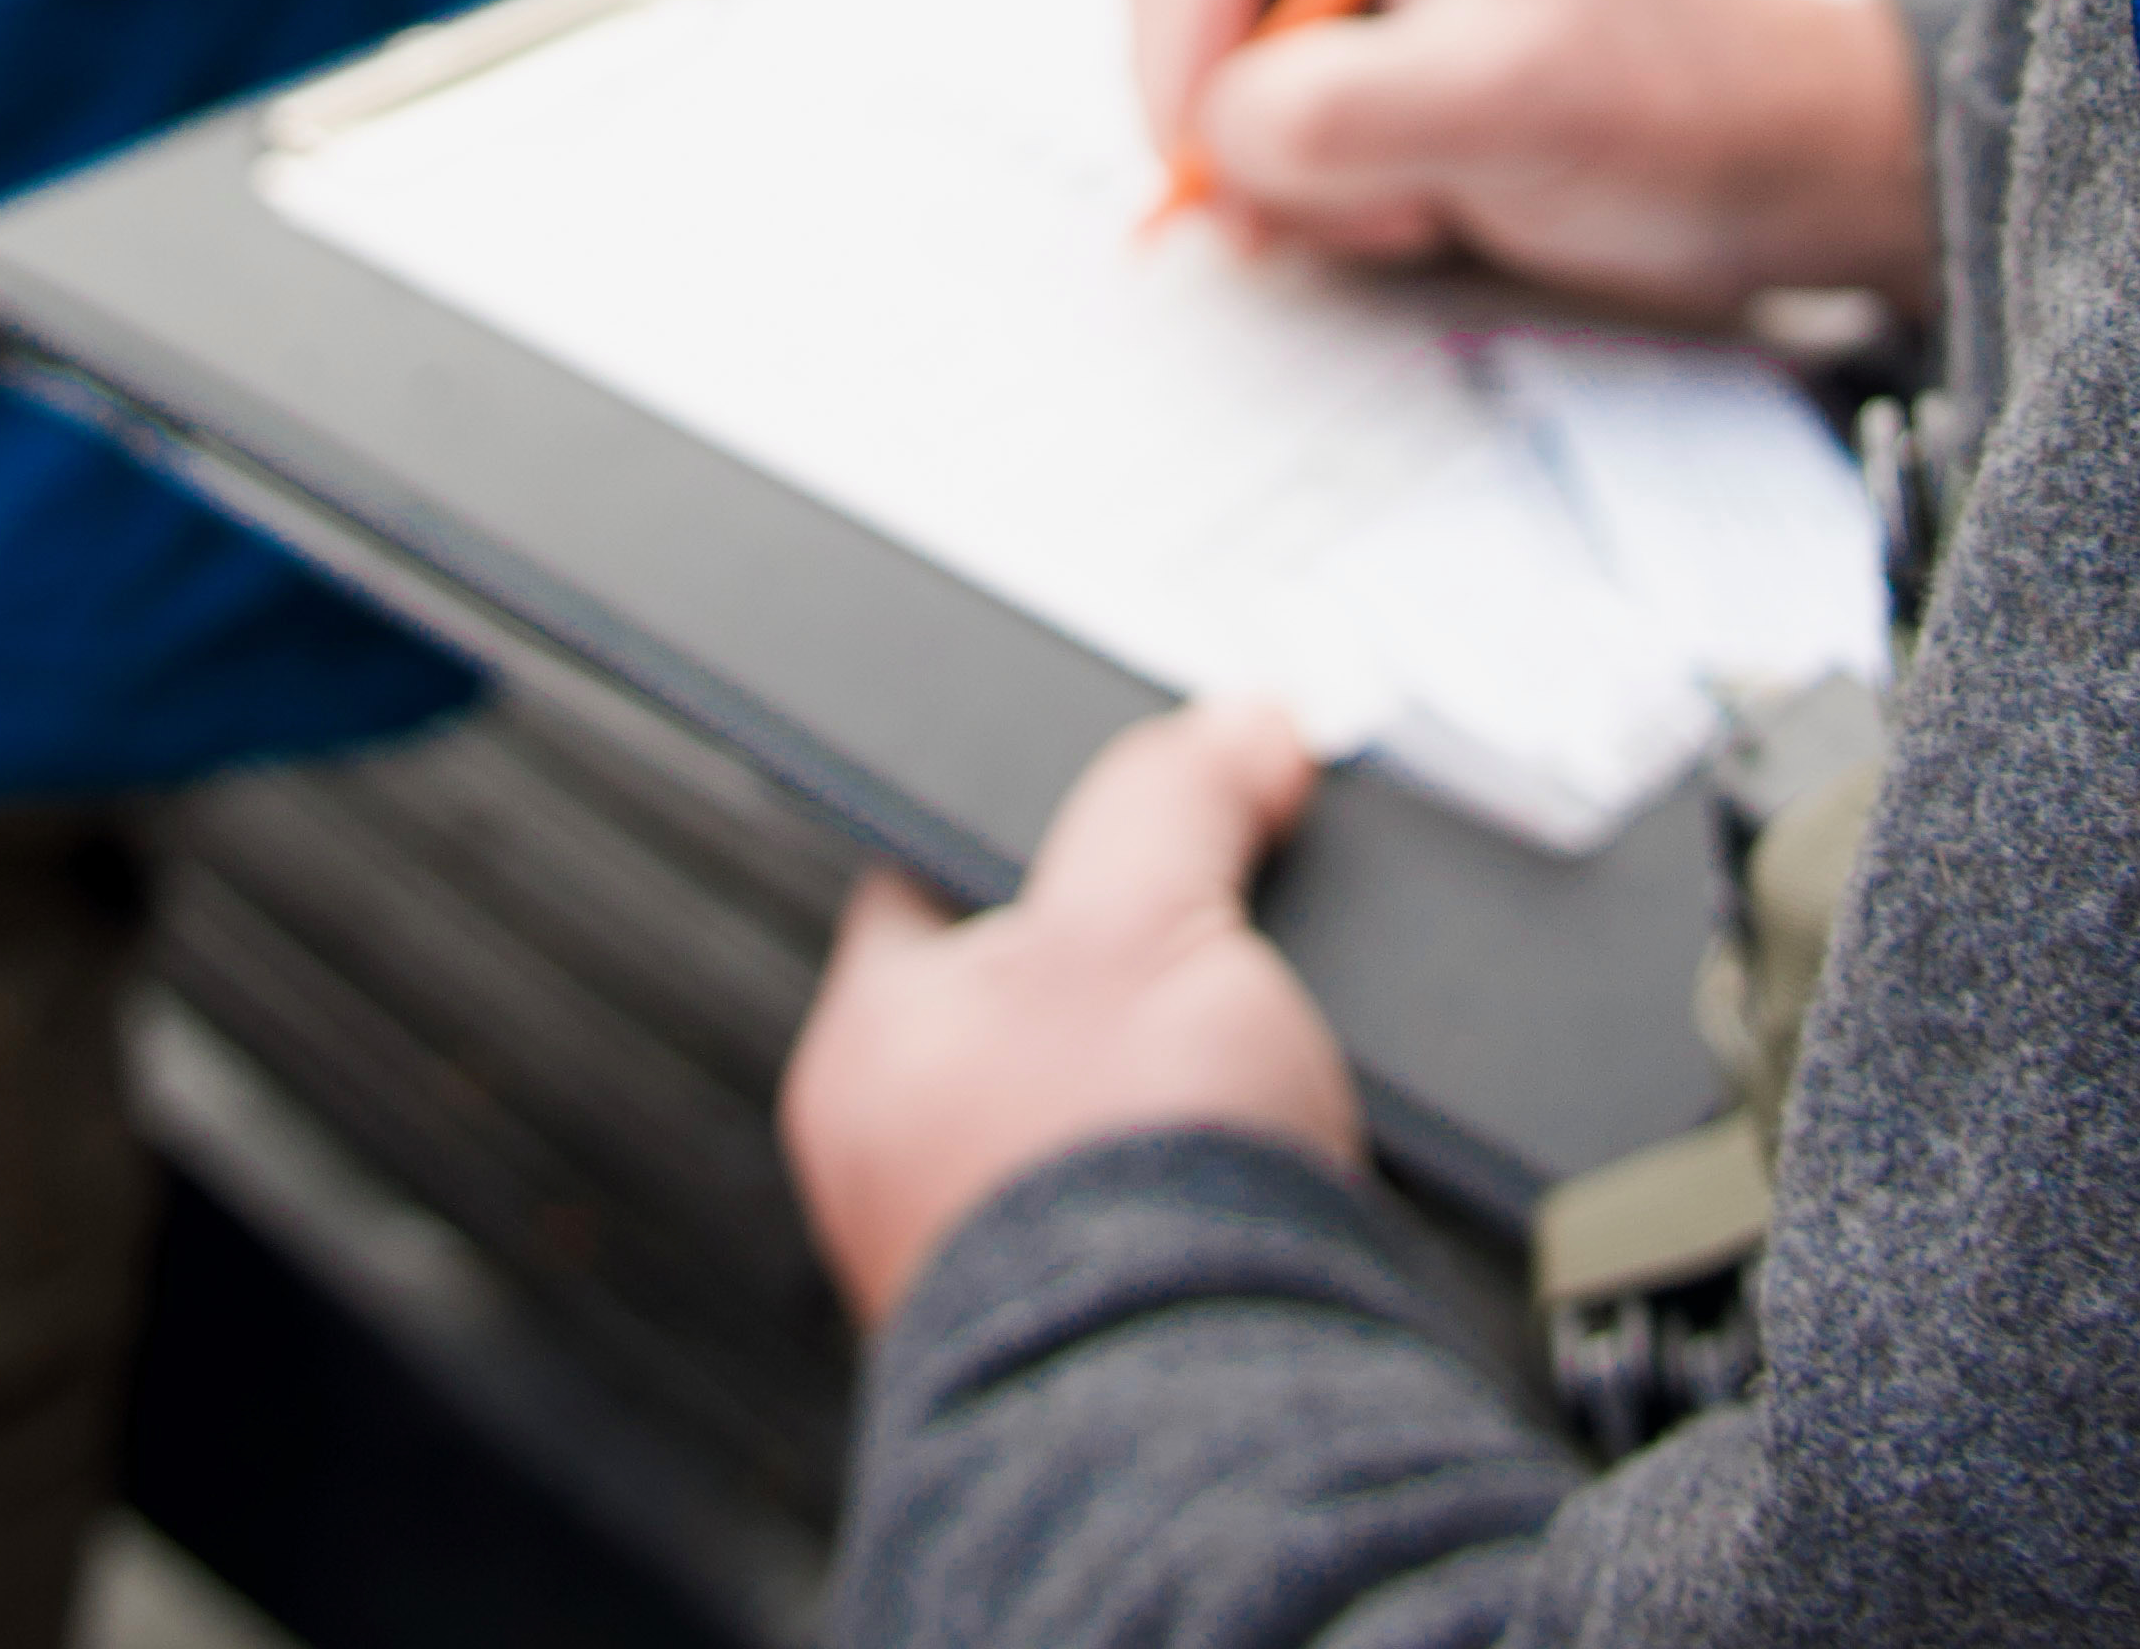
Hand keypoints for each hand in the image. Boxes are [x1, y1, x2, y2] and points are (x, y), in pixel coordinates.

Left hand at [785, 701, 1358, 1330]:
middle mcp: (908, 1165)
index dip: (1043, 825)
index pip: (931, 885)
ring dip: (1186, 1074)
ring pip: (1103, 1104)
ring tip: (1254, 1054)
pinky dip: (1222, 1174)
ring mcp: (1004, 1260)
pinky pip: (1163, 1203)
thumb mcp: (1149, 917)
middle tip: (1220, 929)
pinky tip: (1273, 1154)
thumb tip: (1240, 724)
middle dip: (1136, 959)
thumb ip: (1177, 796)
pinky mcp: (1105, 1328)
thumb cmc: (1125, 1185)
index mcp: (865, 1054)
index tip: (1129, 800)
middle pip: (1033, 996)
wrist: (1213, 1415)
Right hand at [1136, 0, 1937, 315]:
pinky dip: (1315, 190)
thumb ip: (1338, 106)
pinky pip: (1293, 126)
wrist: (1802, 173)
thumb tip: (1216, 135)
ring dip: (1279, 162)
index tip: (1199, 126)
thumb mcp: (1505, 99)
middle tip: (1268, 207)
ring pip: (1239, 66)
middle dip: (1227, 102)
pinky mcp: (1403, 73)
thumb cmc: (1685, 102)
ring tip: (1392, 211)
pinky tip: (1405, 219)